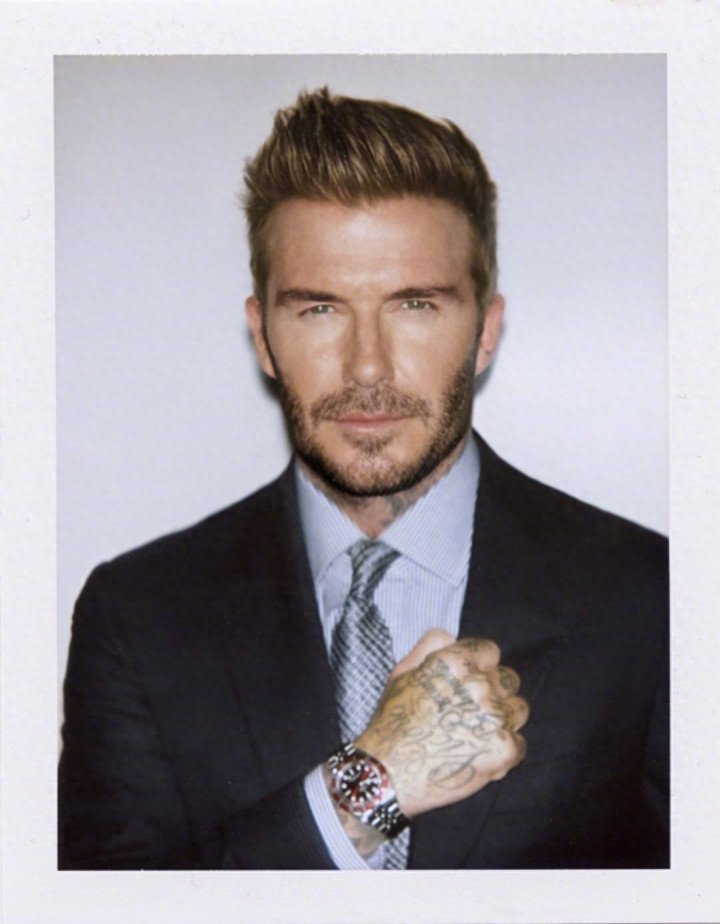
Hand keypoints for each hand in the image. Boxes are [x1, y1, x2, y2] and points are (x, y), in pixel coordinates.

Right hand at [355, 630, 528, 818]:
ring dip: (503, 719)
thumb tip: (453, 636)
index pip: (490, 651)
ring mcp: (494, 718)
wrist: (388, 774)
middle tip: (471, 711)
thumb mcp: (401, 672)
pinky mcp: (504, 749)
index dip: (480, 665)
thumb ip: (430, 645)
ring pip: (520, 709)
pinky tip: (479, 754)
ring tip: (477, 733)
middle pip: (509, 678)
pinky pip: (521, 742)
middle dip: (494, 691)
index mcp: (454, 662)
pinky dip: (504, 749)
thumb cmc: (393, 722)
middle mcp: (478, 685)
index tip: (468, 682)